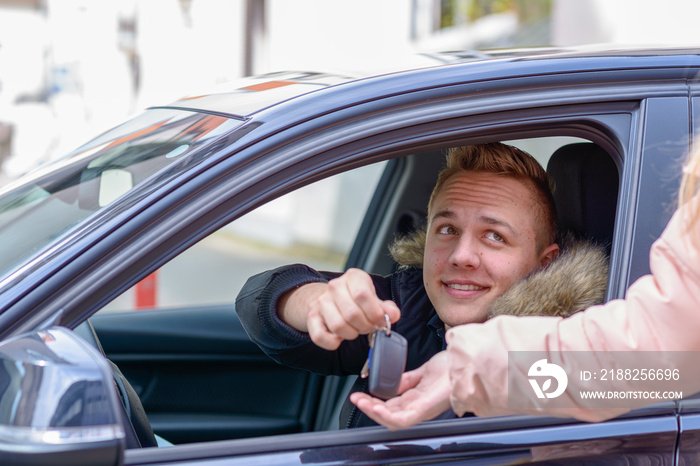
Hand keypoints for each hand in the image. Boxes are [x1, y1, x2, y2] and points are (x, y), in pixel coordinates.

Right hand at [280, 268, 399, 349]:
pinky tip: (339, 338)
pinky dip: (332, 343)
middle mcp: (335, 286)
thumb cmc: (356, 300)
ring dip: (351, 334)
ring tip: (355, 330)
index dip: (374, 313)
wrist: (331, 299)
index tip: (378, 320)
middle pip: (352, 314)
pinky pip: (320, 336)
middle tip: (368, 327)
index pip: (363, 295)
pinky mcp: (312, 317)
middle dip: (364, 326)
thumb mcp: (374, 299)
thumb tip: (393, 315)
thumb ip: (386, 308)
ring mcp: (321, 301)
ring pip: (338, 326)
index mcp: (354, 277)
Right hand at [350, 351, 451, 429]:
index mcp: (416, 398)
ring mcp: (421, 409)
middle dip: (368, 407)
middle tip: (355, 398)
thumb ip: (407, 379)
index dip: (373, 402)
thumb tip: (391, 381)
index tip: (360, 394)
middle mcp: (418, 406)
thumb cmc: (451, 367)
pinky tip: (375, 407)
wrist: (465, 360)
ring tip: (361, 402)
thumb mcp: (422, 372)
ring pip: (392, 420)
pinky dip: (386, 415)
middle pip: (388, 414)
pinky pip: (402, 419)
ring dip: (373, 412)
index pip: (390, 406)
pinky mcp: (425, 409)